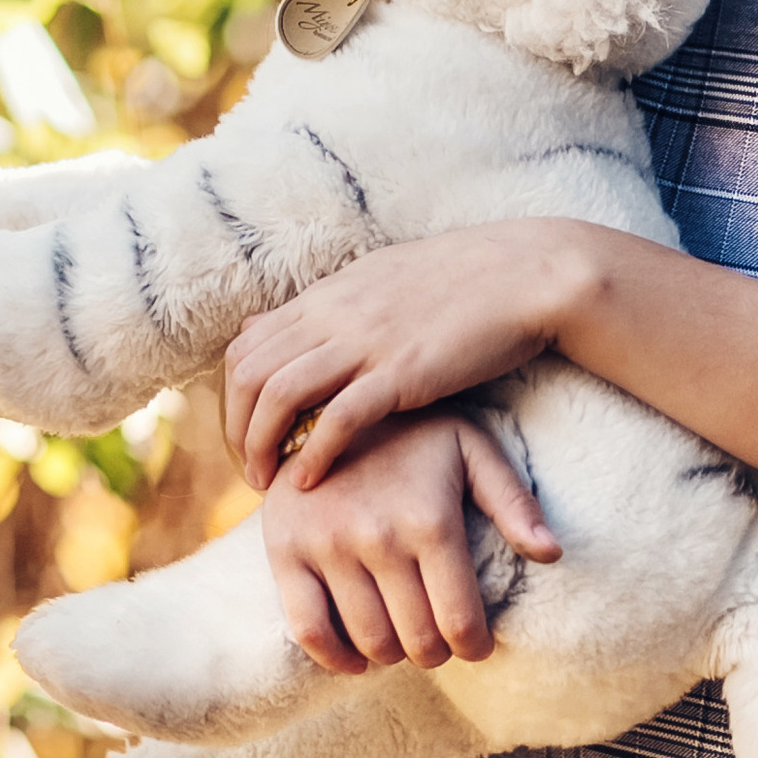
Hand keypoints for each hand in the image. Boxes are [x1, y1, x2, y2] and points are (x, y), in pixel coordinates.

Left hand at [224, 225, 599, 490]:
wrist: (525, 274)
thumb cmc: (464, 282)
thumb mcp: (383, 279)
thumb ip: (334, 306)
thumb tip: (289, 321)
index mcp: (328, 296)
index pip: (246, 346)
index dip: (231, 399)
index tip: (245, 436)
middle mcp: (334, 315)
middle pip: (251, 374)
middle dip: (237, 431)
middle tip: (249, 470)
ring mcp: (366, 342)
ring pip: (280, 394)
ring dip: (262, 446)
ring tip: (266, 482)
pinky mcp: (402, 373)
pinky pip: (339, 418)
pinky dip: (314, 453)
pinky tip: (308, 480)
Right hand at [261, 411, 560, 671]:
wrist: (326, 402)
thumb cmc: (412, 434)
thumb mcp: (471, 448)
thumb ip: (513, 501)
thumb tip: (551, 554)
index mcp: (430, 518)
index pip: (460, 621)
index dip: (474, 647)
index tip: (476, 645)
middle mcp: (378, 537)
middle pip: (417, 641)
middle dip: (437, 652)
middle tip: (439, 641)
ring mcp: (328, 546)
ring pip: (370, 641)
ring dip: (394, 655)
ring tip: (404, 640)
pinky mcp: (285, 551)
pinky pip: (308, 629)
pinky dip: (335, 659)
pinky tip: (356, 658)